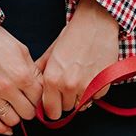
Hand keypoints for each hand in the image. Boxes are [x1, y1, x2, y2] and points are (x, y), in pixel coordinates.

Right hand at [0, 20, 43, 134]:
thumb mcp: (22, 51)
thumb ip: (33, 72)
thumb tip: (41, 90)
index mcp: (22, 75)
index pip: (39, 99)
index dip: (39, 99)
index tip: (35, 96)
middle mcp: (7, 87)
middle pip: (27, 113)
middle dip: (29, 109)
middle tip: (26, 102)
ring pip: (12, 120)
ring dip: (16, 117)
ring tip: (15, 109)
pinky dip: (2, 129)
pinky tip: (7, 129)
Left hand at [34, 0, 119, 119]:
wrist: (96, 23)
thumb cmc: (73, 35)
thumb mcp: (51, 52)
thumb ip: (41, 72)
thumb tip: (32, 86)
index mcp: (53, 80)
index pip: (51, 112)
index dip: (53, 108)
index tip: (55, 103)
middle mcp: (69, 86)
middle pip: (66, 109)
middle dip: (67, 100)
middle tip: (69, 85)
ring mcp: (87, 87)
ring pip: (81, 106)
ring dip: (81, 97)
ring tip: (81, 80)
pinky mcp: (102, 85)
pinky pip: (96, 98)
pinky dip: (95, 91)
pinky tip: (92, 76)